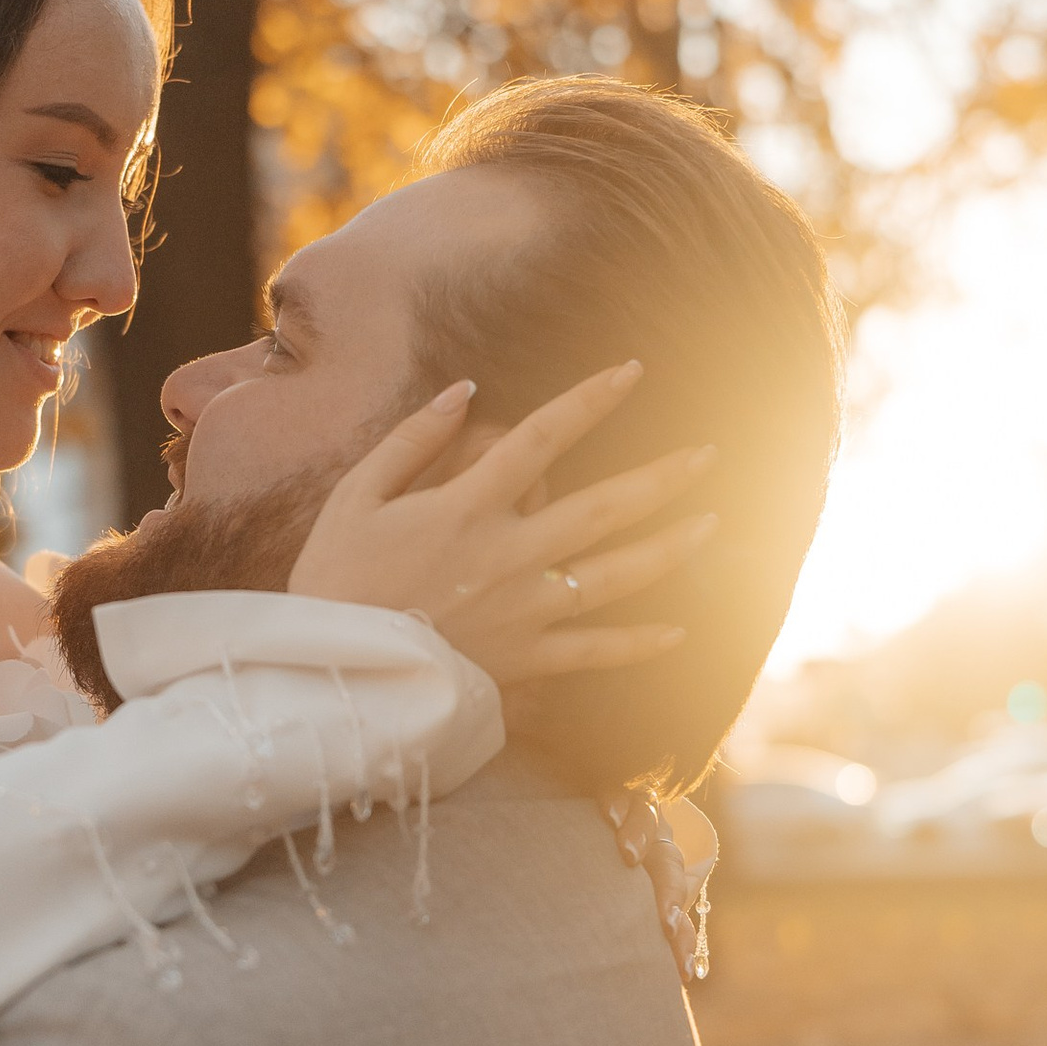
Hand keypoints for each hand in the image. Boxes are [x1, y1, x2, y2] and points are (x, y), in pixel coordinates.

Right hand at [288, 363, 717, 685]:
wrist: (334, 674)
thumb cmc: (336, 581)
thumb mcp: (355, 496)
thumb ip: (411, 439)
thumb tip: (463, 390)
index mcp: (467, 506)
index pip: (542, 437)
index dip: (591, 399)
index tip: (632, 371)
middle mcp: (509, 553)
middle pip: (603, 508)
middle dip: (662, 478)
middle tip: (710, 454)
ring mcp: (523, 609)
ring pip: (615, 575)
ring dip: (670, 548)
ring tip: (712, 525)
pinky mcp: (524, 659)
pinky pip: (594, 651)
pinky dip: (637, 644)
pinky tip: (678, 632)